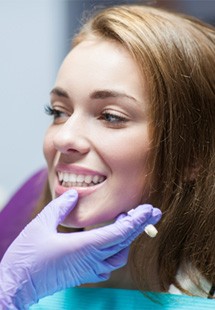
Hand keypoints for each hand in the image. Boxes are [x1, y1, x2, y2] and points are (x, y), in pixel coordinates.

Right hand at [0, 190, 160, 307]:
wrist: (16, 285)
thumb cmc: (27, 257)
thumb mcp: (41, 225)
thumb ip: (60, 207)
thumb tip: (73, 194)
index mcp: (84, 247)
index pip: (119, 233)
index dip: (136, 221)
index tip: (149, 210)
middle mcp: (91, 260)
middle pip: (124, 242)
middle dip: (139, 225)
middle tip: (151, 211)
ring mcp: (88, 270)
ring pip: (119, 255)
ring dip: (127, 238)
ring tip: (127, 222)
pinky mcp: (83, 275)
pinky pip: (108, 264)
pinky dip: (116, 250)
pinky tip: (111, 242)